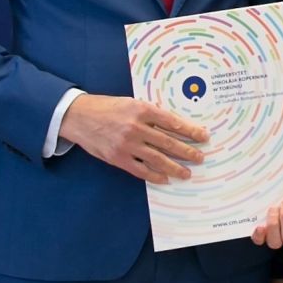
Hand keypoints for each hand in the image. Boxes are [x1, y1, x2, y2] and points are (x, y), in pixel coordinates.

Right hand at [58, 93, 206, 182]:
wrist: (79, 116)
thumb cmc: (107, 108)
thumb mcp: (131, 103)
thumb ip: (151, 114)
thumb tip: (175, 126)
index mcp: (142, 109)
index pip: (173, 122)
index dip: (190, 131)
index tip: (203, 137)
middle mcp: (136, 127)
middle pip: (168, 142)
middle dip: (187, 151)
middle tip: (200, 157)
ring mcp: (127, 144)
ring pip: (157, 158)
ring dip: (175, 167)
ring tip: (187, 172)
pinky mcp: (118, 158)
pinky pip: (141, 170)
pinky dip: (155, 175)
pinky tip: (165, 179)